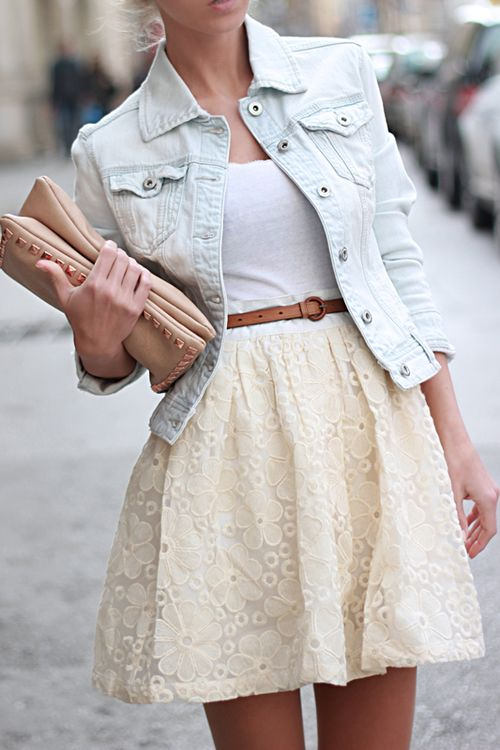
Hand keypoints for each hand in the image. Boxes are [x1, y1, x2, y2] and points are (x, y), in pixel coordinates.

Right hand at [35, 240, 151, 356]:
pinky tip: (139, 273)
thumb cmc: (81, 320)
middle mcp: (110, 291)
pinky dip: (144, 275)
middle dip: (120, 254)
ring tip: (127, 264)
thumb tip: (41, 262)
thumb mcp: (65, 298)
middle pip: (122, 259)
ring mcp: (125, 299)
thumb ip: (56, 276)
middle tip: (117, 256)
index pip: (108, 254)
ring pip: (135, 269)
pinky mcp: (136, 308)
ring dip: (132, 263)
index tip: (109, 246)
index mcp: (94, 285)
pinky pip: (146, 284)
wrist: (97, 343)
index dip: (110, 246)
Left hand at [444, 440, 498, 558]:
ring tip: (464, 539)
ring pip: (484, 515)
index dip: (480, 544)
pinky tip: (464, 521)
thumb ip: (456, 516)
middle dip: (477, 538)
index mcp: (488, 499)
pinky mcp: (481, 483)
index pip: (489, 529)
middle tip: (465, 550)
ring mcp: (488, 488)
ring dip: (475, 528)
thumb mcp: (451, 493)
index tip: (469, 554)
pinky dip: (473, 516)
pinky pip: (480, 505)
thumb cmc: (452, 463)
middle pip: (488, 524)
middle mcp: (492, 494)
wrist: (454, 439)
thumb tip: (460, 536)